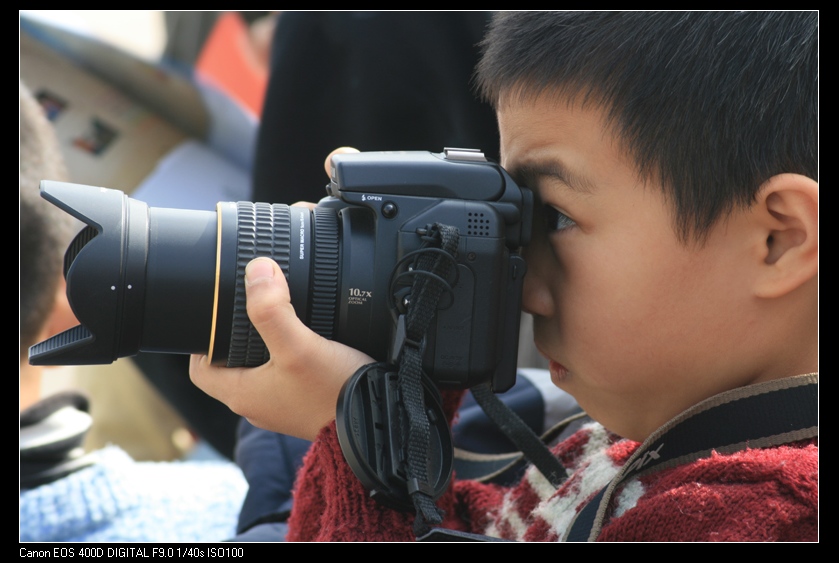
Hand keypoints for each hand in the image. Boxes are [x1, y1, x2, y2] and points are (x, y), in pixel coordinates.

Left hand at [190, 255, 373, 440]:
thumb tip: (257, 270)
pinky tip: (310, 342)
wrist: (377, 424)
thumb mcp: (298, 346)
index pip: (200, 368)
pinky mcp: (306, 404)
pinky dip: (291, 358)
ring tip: (281, 319)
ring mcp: (284, 406)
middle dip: (236, 337)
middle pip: (231, 366)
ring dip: (266, 346)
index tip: (217, 315)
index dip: (202, 341)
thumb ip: (273, 309)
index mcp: (242, 395)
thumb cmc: (334, 394)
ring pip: (260, 371)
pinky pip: (287, 377)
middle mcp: (259, 404)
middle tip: (251, 309)